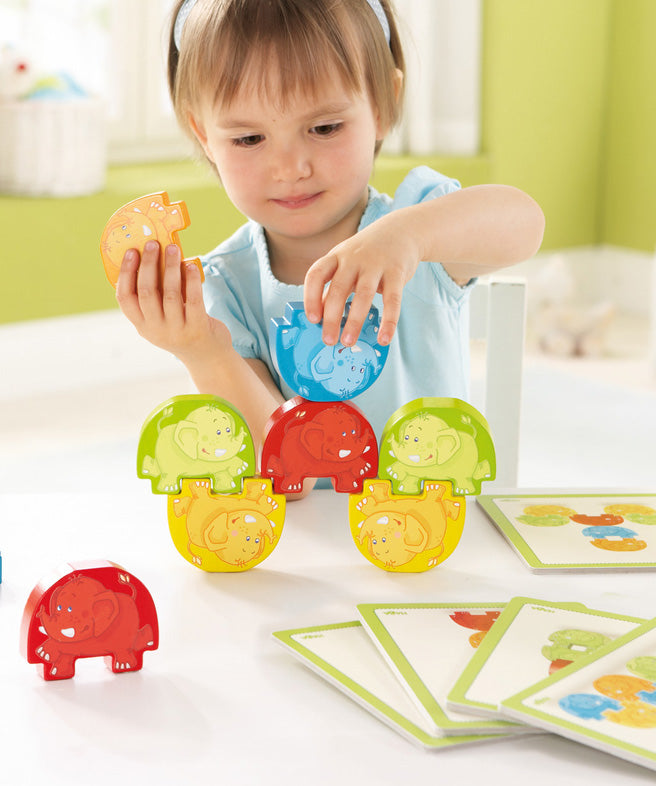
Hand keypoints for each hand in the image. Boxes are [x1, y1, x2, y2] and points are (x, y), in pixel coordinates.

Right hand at [115, 240, 230, 366]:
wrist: (207, 356)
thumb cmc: (182, 328)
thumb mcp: (161, 318)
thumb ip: (155, 296)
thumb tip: (154, 256)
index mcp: (142, 325)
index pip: (125, 298)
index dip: (126, 273)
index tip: (131, 251)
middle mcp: (156, 330)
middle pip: (146, 292)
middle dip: (148, 265)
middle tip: (153, 244)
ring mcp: (177, 331)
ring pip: (170, 294)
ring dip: (171, 268)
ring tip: (173, 249)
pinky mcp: (198, 328)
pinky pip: (193, 300)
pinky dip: (191, 280)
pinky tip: (191, 266)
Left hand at [303, 212, 420, 346]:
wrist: (401, 231)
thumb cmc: (368, 254)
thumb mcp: (346, 263)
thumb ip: (334, 286)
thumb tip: (321, 317)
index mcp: (336, 257)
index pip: (316, 275)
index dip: (311, 297)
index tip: (312, 318)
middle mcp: (353, 259)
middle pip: (338, 289)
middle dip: (332, 318)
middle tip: (329, 340)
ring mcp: (375, 264)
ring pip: (363, 295)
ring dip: (355, 321)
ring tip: (349, 341)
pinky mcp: (397, 272)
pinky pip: (392, 300)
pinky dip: (388, 321)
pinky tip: (384, 338)